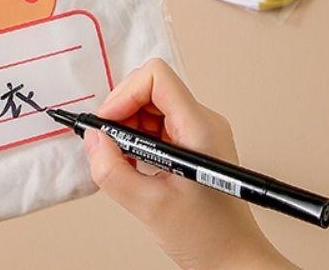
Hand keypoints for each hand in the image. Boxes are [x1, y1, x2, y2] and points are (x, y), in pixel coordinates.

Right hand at [85, 58, 294, 269]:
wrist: (235, 261)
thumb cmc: (207, 238)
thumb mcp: (149, 207)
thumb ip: (112, 171)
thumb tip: (92, 138)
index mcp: (200, 129)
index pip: (156, 77)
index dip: (125, 93)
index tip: (108, 123)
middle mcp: (203, 121)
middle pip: (150, 87)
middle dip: (122, 111)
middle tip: (110, 144)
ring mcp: (199, 130)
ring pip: (150, 103)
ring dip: (128, 125)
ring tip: (123, 159)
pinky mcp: (193, 141)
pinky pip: (157, 122)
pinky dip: (138, 137)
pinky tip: (135, 164)